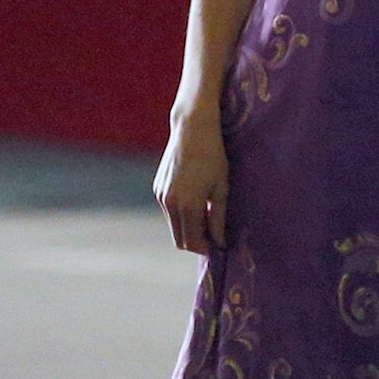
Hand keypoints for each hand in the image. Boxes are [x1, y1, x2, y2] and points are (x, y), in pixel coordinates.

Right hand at [156, 115, 228, 254]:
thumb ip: (218, 218)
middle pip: (179, 240)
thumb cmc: (213, 157)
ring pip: (173, 226)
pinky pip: (169, 211)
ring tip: (206, 214)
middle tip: (213, 235)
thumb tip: (220, 242)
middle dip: (196, 242)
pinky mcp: (157, 188)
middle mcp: (170, 204)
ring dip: (188, 227)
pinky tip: (194, 200)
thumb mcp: (221, 188)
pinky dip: (180, 214)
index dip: (205, 248)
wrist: (192, 130)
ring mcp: (161, 196)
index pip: (193, 242)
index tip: (217, 246)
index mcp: (188, 206)